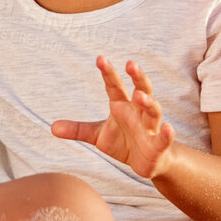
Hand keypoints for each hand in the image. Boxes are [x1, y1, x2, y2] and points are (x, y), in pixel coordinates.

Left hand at [51, 56, 175, 178]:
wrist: (146, 162)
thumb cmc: (123, 142)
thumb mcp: (97, 136)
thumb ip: (77, 129)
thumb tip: (52, 127)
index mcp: (122, 106)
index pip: (114, 86)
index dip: (108, 73)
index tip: (100, 59)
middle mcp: (138, 112)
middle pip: (141, 89)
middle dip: (137, 77)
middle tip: (130, 64)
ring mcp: (150, 127)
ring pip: (153, 111)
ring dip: (148, 102)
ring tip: (139, 96)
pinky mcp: (159, 145)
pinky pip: (164, 138)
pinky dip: (167, 133)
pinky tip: (168, 128)